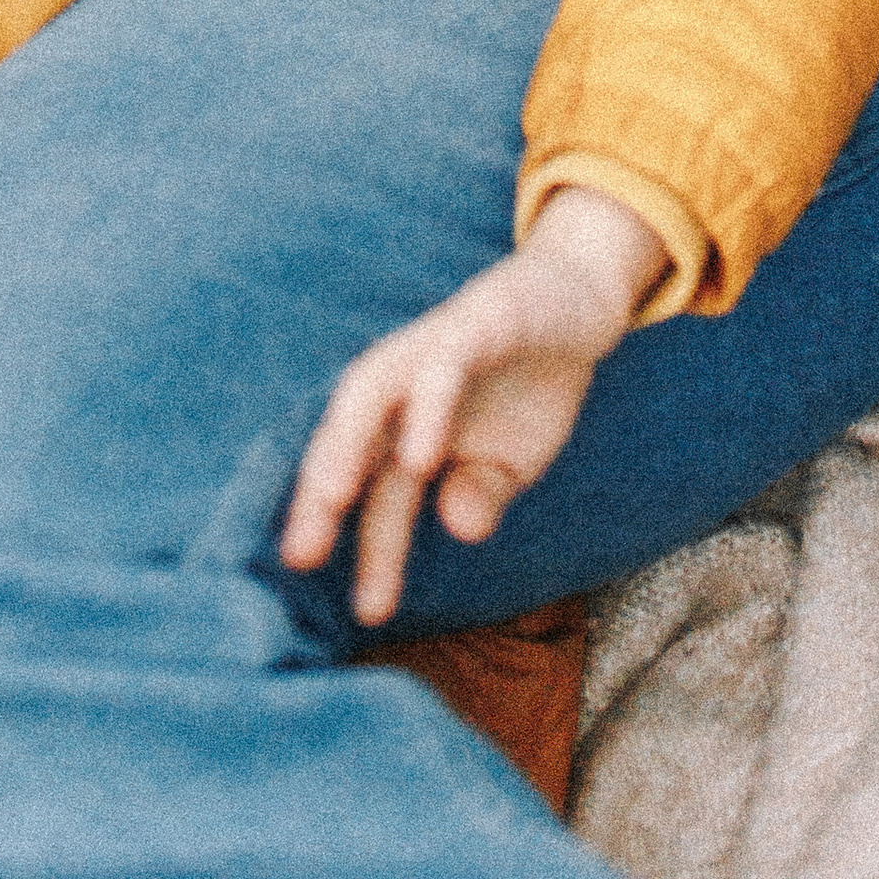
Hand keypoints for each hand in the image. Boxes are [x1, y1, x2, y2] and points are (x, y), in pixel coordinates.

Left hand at [280, 187, 670, 625]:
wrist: (579, 303)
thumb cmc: (530, 386)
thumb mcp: (510, 461)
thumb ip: (480, 493)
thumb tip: (461, 527)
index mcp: (407, 421)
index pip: (359, 475)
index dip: (329, 522)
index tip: (304, 575)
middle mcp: (406, 382)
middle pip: (348, 434)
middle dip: (320, 492)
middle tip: (298, 556)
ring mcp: (435, 347)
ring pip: (374, 389)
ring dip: (350, 441)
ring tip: (333, 497)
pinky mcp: (476, 321)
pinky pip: (445, 364)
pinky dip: (428, 406)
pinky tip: (422, 457)